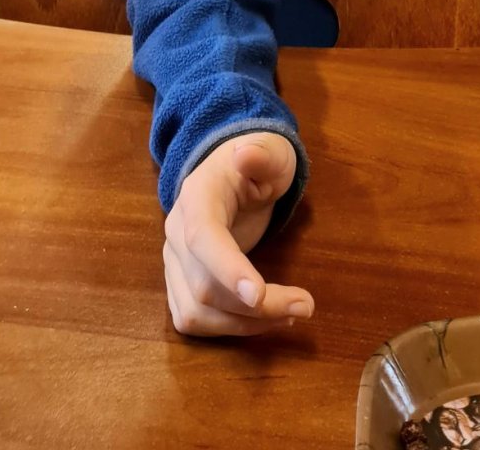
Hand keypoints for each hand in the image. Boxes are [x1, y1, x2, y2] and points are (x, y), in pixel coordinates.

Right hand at [163, 131, 313, 336]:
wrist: (235, 172)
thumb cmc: (259, 162)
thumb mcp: (270, 151)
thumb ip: (262, 154)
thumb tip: (246, 155)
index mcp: (196, 197)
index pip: (202, 237)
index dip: (226, 269)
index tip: (260, 295)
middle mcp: (176, 232)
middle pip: (203, 286)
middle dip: (256, 307)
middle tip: (306, 306)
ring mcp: (174, 261)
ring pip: (197, 312)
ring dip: (246, 325)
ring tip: (291, 314)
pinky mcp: (180, 283)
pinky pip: (195, 319)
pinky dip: (231, 328)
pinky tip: (267, 319)